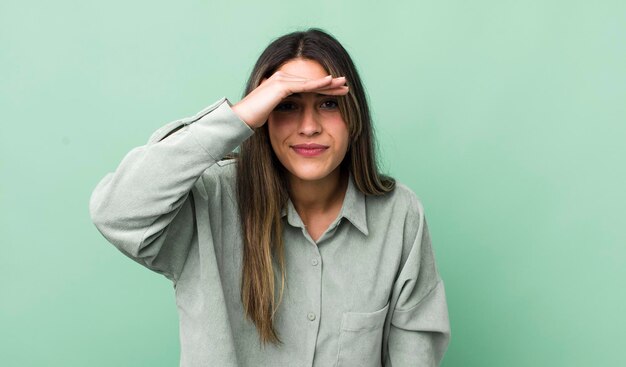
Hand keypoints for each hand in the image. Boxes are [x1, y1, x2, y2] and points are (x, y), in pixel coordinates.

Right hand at [231, 71, 348, 128]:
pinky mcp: (281, 85)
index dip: (323, 88)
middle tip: (346, 86)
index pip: (307, 85)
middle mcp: (281, 77)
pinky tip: (330, 83)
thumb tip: (290, 117)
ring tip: (343, 85)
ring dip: (328, 83)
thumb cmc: (253, 119)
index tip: (337, 92)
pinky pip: (304, 85)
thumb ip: (282, 109)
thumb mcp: (272, 113)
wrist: (240, 119)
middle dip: (330, 84)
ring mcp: (280, 79)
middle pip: (311, 81)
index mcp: (280, 83)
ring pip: (310, 81)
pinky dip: (318, 84)